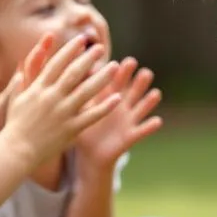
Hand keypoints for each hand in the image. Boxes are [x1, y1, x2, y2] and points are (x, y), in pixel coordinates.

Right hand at [1, 33, 120, 166]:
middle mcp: (52, 97)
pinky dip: (104, 107)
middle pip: (74, 73)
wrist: (16, 151)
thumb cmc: (14, 126)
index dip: (70, 50)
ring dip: (102, 77)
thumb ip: (19, 85)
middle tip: (101, 48)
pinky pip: (91, 116)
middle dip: (88, 58)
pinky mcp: (71, 128)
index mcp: (39, 88)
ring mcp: (62, 112)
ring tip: (114, 66)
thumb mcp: (14, 101)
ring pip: (86, 91)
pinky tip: (117, 98)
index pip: (57, 64)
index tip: (81, 40)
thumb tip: (20, 72)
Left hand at [74, 57, 162, 176]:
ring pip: (141, 107)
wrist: (89, 154)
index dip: (116, 70)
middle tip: (137, 68)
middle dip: (135, 79)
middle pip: (131, 88)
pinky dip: (150, 126)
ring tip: (155, 93)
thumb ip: (73, 93)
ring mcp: (127, 120)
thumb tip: (59, 72)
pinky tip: (157, 121)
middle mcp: (121, 105)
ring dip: (149, 100)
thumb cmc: (82, 128)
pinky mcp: (130, 136)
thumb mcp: (77, 110)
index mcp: (107, 97)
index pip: (113, 80)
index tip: (115, 62)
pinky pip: (142, 130)